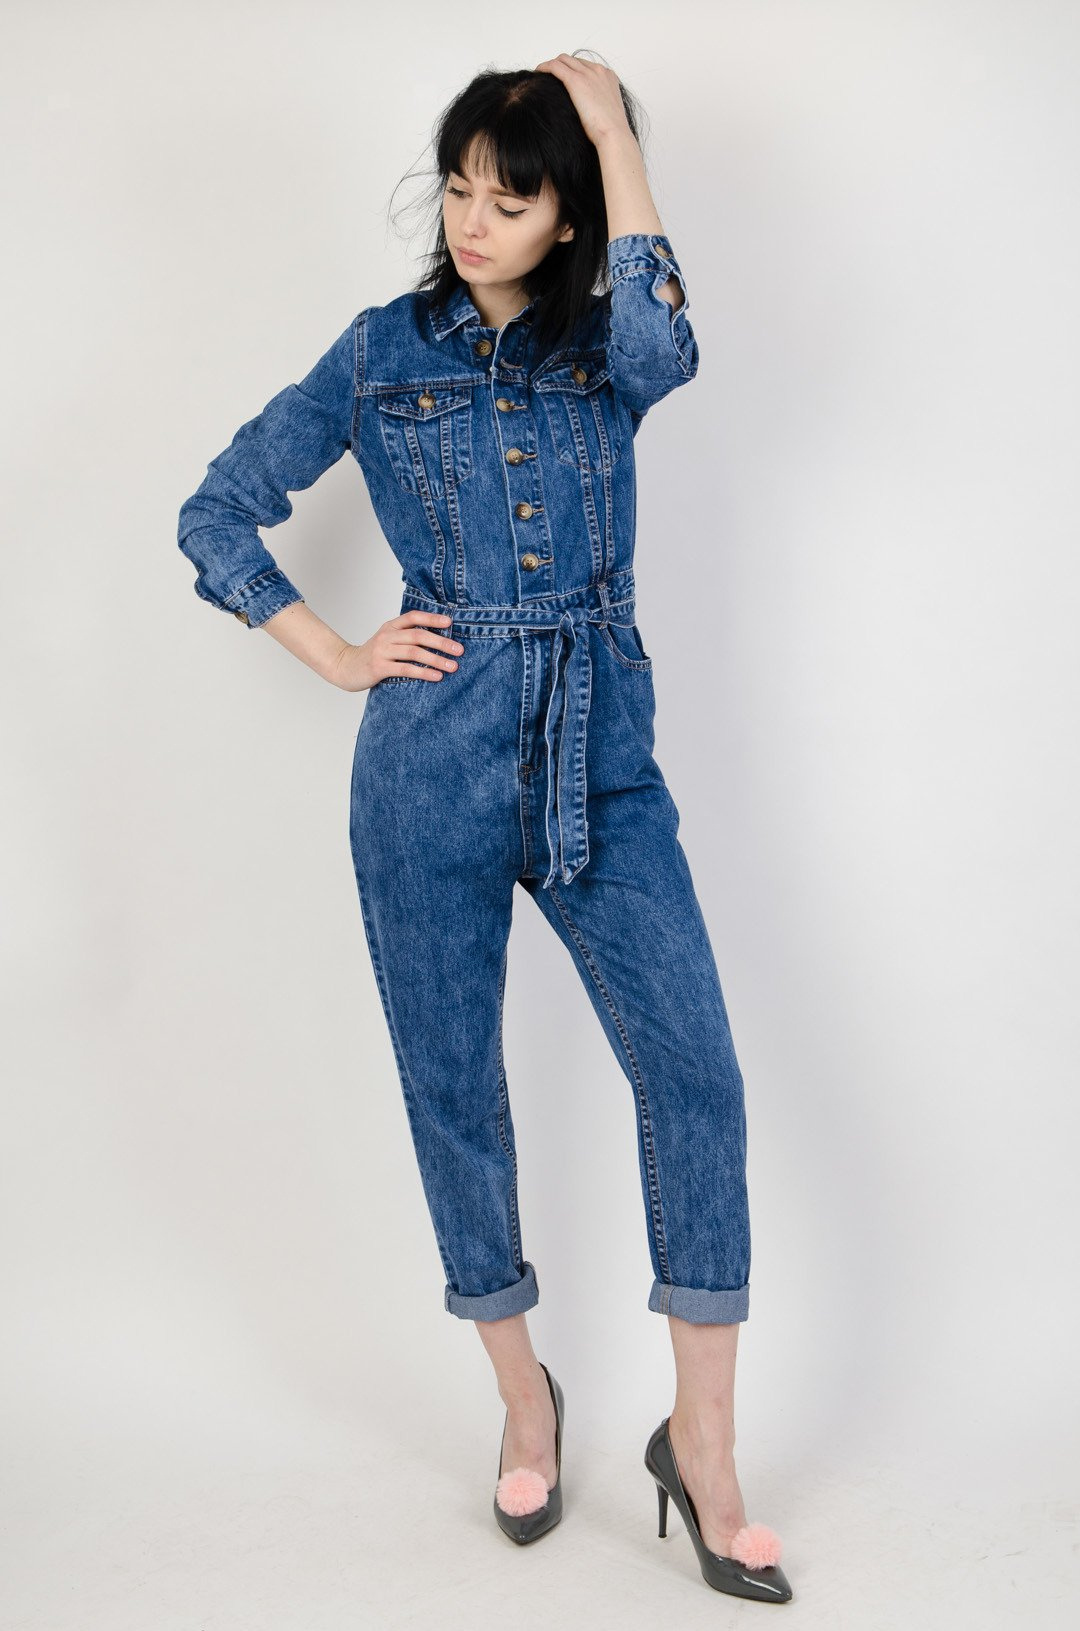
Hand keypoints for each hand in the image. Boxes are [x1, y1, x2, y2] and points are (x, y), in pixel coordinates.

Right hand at [326, 609, 463, 692]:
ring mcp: (382, 651)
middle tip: (459, 650)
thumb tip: (439, 639)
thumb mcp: (388, 640)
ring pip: (414, 652)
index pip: (413, 617)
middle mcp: (387, 636)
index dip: (432, 618)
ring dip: (436, 659)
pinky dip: (423, 672)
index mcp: (390, 626)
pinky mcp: (379, 667)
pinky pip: (406, 669)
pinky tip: (436, 676)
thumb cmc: (373, 655)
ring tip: (453, 666)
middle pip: (418, 635)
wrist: (345, 667)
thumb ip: (406, 637)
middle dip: (441, 642)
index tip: (450, 622)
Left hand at [533, 54, 631, 146]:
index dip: (573, 70)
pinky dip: (545, 67)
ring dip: (551, 65)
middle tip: (550, 77)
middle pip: (574, 60)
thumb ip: (598, 105)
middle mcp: (599, 70)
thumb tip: (587, 112)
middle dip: (561, 66)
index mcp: (608, 77)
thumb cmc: (611, 131)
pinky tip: (538, 73)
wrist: (613, 134)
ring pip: (564, 59)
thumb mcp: (607, 113)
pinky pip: (555, 66)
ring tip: (542, 74)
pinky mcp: (575, 80)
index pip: (586, 66)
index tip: (563, 79)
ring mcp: (587, 74)